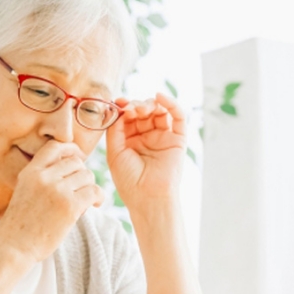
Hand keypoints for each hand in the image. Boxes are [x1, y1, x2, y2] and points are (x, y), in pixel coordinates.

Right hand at [0, 141, 104, 262]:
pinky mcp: (69, 206)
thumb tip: (72, 169)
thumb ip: (42, 179)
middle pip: (76, 162)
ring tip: (85, 201)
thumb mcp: (24, 192)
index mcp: (30, 172)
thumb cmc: (20, 225)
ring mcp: (57, 190)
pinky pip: (94, 191)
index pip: (54, 147)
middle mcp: (44, 177)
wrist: (13, 248)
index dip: (71, 149)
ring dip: (90, 187)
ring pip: (87, 176)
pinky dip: (98, 197)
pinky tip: (94, 205)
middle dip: (82, 174)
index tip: (79, 156)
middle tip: (81, 190)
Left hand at [106, 93, 185, 209]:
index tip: (118, 103)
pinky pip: (178, 116)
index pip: (128, 116)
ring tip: (141, 108)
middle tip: (130, 108)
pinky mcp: (178, 139)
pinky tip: (160, 97)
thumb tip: (119, 108)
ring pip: (159, 111)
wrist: (148, 197)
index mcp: (130, 140)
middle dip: (136, 105)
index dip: (124, 107)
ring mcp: (163, 137)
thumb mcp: (114, 152)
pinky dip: (171, 103)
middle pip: (143, 111)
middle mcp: (147, 136)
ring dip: (149, 104)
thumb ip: (115, 129)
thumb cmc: (129, 180)